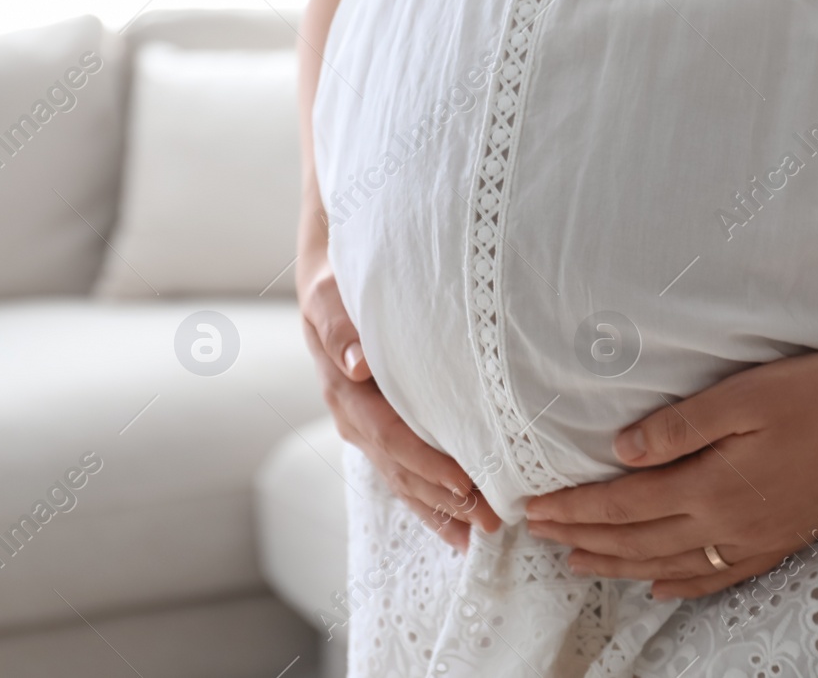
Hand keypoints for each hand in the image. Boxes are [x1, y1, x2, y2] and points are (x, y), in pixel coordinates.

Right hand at [298, 249, 501, 549]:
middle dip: (443, 498)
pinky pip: (402, 473)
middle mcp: (351, 417)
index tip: (464, 483)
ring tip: (480, 535)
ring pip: (402, 479)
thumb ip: (339, 326)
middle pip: (400, 469)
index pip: (388, 436)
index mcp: (343, 390)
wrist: (327, 284)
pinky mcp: (377, 431)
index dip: (425, 464)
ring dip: (440, 509)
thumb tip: (356, 363)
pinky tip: (456, 527)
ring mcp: (364, 428)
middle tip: (490, 521)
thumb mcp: (329, 296)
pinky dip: (429, 502)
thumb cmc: (337, 284)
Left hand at [524, 349, 817, 597]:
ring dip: (618, 566)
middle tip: (537, 535)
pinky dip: (680, 586)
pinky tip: (659, 589)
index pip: (623, 506)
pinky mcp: (781, 541)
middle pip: (637, 542)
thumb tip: (620, 451)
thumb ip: (679, 427)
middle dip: (582, 539)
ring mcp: (757, 540)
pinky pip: (718, 578)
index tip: (533, 508)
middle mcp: (729, 525)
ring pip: (670, 566)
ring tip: (578, 564)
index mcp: (713, 487)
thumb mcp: (742, 396)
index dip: (575, 509)